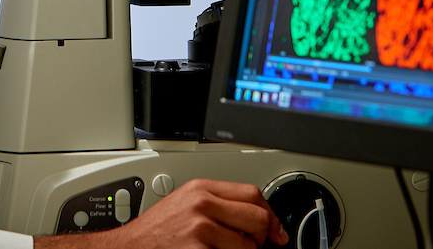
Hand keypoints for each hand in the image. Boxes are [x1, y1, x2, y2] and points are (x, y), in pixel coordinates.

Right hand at [37, 178, 288, 248]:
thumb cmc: (155, 233)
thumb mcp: (185, 206)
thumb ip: (217, 205)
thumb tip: (257, 219)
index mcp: (200, 188)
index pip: (252, 194)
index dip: (270, 216)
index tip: (276, 233)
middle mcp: (201, 204)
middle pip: (257, 217)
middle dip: (261, 238)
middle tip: (251, 248)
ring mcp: (200, 228)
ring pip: (249, 246)